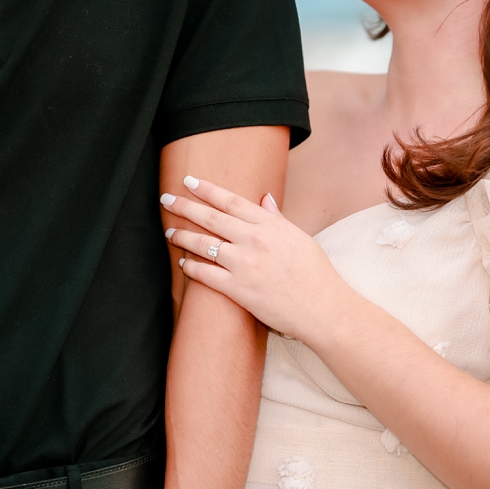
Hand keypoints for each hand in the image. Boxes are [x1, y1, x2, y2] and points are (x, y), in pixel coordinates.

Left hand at [161, 176, 346, 341]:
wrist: (322, 308)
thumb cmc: (315, 273)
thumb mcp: (299, 237)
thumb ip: (277, 218)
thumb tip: (264, 198)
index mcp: (270, 225)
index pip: (231, 201)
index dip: (207, 189)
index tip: (190, 181)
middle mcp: (254, 241)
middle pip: (211, 218)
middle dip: (185, 206)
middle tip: (166, 198)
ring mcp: (244, 265)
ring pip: (203, 244)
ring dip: (183, 236)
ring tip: (170, 231)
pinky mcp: (238, 290)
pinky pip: (206, 275)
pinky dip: (191, 267)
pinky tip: (183, 263)